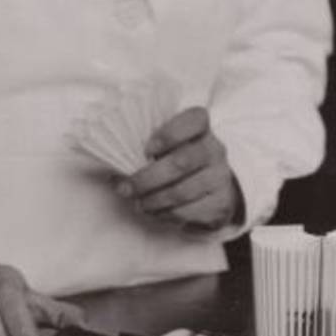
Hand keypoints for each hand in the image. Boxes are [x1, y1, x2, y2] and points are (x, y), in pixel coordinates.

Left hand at [116, 107, 243, 232]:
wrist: (216, 190)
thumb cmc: (181, 162)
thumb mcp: (169, 148)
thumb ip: (147, 152)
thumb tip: (115, 173)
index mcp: (200, 128)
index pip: (193, 120)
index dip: (169, 134)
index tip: (147, 149)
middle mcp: (214, 149)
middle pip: (181, 162)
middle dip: (147, 178)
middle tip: (126, 189)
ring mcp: (220, 177)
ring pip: (182, 191)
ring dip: (153, 200)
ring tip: (138, 203)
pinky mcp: (221, 203)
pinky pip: (189, 212)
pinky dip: (166, 214)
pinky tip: (155, 211)